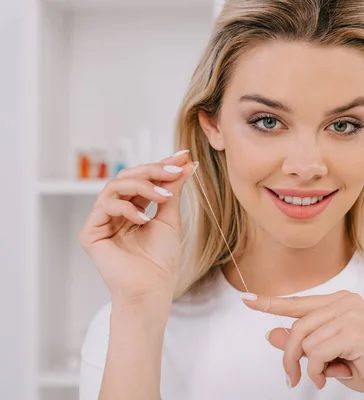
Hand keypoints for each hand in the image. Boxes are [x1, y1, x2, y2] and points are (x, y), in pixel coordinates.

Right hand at [78, 150, 197, 303]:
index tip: (183, 156)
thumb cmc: (161, 260)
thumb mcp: (170, 218)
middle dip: (153, 170)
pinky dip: (127, 208)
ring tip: (164, 196)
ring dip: (142, 185)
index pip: (144, 179)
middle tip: (175, 170)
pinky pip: (105, 206)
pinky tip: (144, 219)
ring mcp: (102, 221)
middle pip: (128, 177)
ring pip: (115, 186)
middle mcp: (115, 212)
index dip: (162, 165)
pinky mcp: (90, 232)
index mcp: (133, 208)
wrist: (152, 288)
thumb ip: (173, 190)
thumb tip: (186, 164)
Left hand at [242, 290, 363, 399]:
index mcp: (341, 301)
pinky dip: (320, 369)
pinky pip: (316, 352)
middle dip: (290, 356)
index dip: (272, 304)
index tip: (249, 300)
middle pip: (297, 326)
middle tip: (292, 378)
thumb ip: (301, 342)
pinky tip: (334, 374)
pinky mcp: (353, 329)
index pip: (299, 302)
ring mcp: (350, 313)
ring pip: (304, 340)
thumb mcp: (327, 355)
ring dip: (310, 366)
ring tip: (326, 375)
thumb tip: (271, 333)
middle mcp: (346, 301)